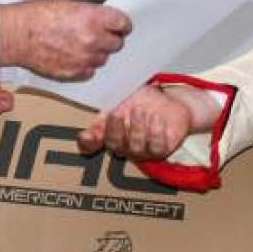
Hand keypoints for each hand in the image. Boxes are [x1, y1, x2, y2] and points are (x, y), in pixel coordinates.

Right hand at [0, 0, 131, 81]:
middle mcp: (93, 39)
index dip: (121, 25)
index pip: (123, 24)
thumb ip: (90, 13)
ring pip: (103, 59)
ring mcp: (85, 58)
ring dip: (95, 53)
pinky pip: (90, 71)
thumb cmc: (35, 16)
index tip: (120, 27)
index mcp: (94, 17)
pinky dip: (84, 65)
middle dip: (109, 39)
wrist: (16, 35)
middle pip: (117, 44)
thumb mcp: (68, 3)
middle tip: (97, 35)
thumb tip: (100, 19)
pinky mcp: (75, 73)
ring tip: (79, 46)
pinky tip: (72, 56)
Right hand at [76, 81, 208, 160]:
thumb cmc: (142, 101)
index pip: (92, 145)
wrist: (169, 100)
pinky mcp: (161, 150)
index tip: (86, 135)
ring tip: (140, 110)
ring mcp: (142, 151)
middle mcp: (124, 146)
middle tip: (117, 113)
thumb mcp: (120, 101)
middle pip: (114, 145)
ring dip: (137, 128)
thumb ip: (104, 114)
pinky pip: (157, 147)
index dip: (88, 143)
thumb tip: (83, 132)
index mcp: (110, 133)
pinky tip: (156, 118)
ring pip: (136, 147)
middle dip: (115, 129)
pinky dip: (156, 132)